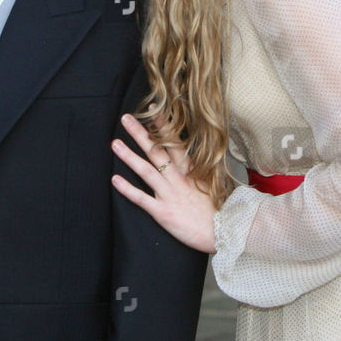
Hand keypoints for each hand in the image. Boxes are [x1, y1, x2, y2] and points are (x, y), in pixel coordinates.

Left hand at [111, 114, 214, 253]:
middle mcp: (179, 178)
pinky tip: (115, 179)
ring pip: (146, 170)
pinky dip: (128, 189)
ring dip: (129, 156)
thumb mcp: (214, 183)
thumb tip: (199, 154)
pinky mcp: (163, 212)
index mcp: (191, 170)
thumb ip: (202, 169)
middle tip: (125, 118)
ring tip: (115, 143)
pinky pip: (142, 199)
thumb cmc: (222, 209)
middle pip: (156, 151)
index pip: (174, 142)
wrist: (226, 231)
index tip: (152, 109)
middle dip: (140, 134)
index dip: (162, 125)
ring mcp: (170, 194)